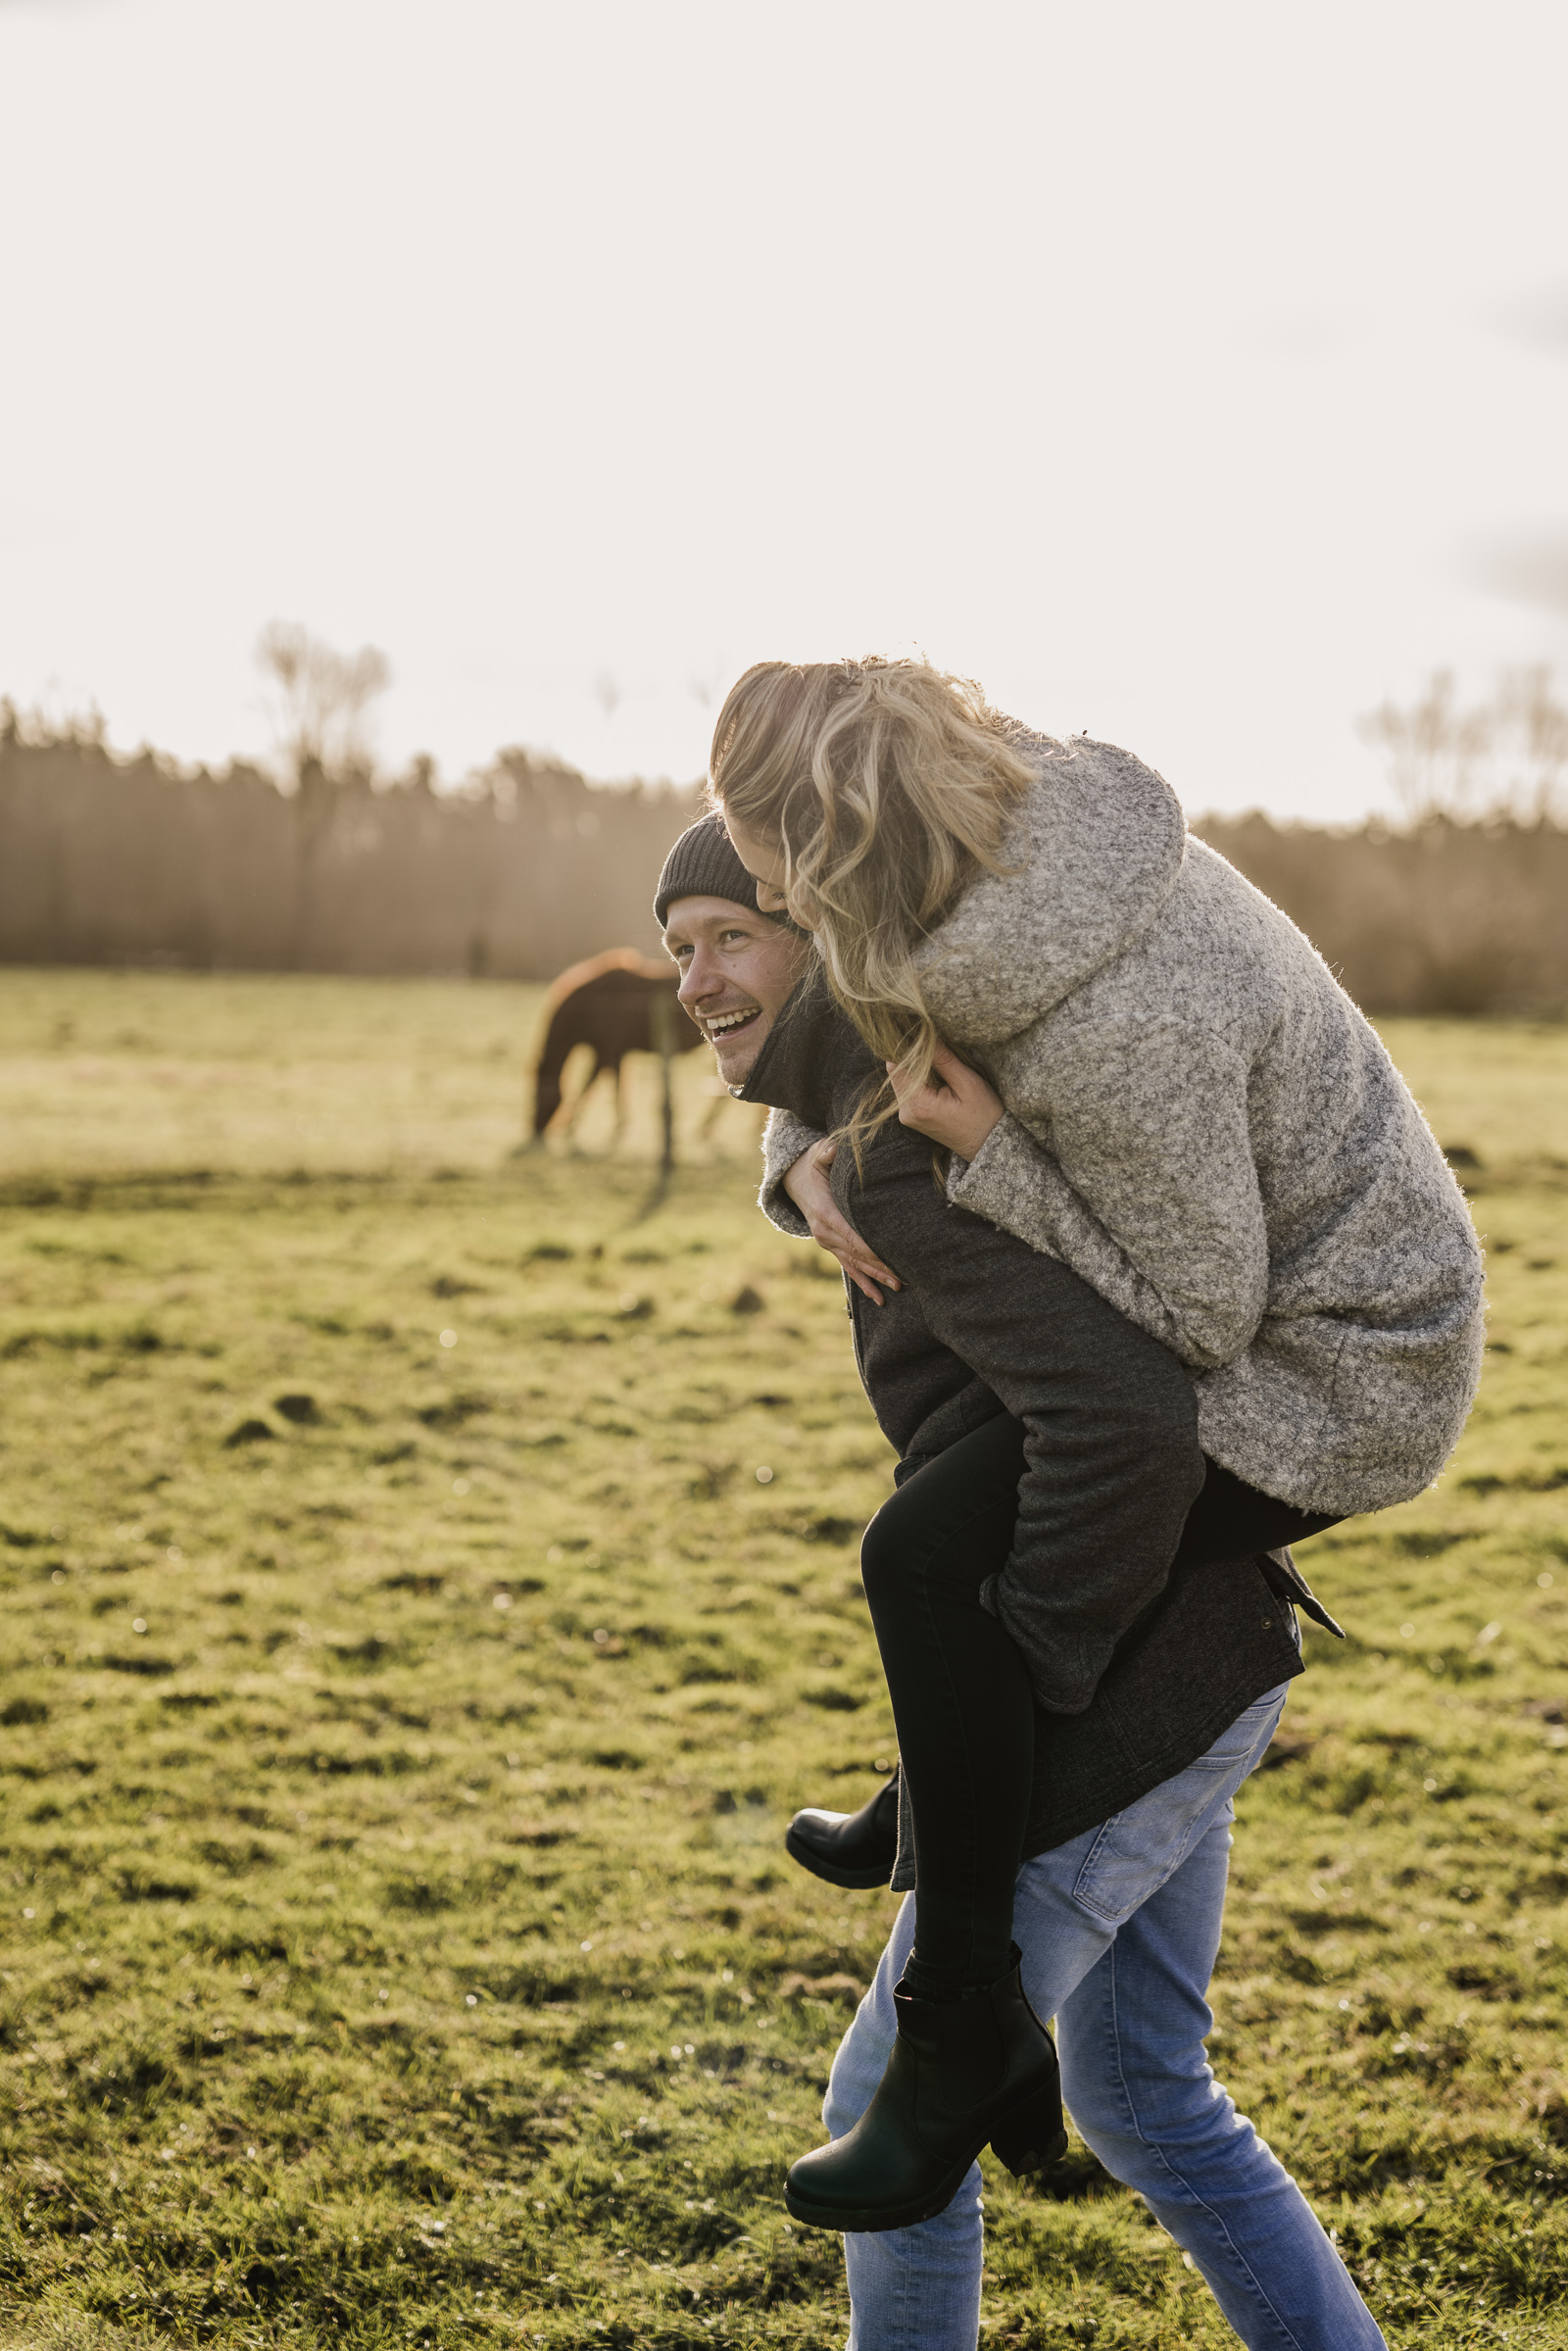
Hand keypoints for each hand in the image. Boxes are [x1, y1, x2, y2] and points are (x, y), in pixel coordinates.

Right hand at [781, 1137, 900, 1304]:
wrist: (794, 1180)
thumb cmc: (813, 1165)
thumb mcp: (818, 1155)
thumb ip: (826, 1152)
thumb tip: (833, 1149)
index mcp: (825, 1212)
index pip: (851, 1233)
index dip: (869, 1247)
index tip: (888, 1258)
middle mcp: (825, 1233)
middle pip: (856, 1253)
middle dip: (879, 1266)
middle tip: (902, 1278)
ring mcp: (827, 1242)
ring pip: (855, 1264)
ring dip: (875, 1277)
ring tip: (896, 1287)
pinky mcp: (832, 1246)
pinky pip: (849, 1267)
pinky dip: (863, 1282)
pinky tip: (878, 1297)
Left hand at [887, 1043, 1004, 1161]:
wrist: (989, 1144)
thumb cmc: (984, 1115)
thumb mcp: (968, 1083)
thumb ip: (943, 1061)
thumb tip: (925, 1037)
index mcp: (918, 1105)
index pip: (897, 1066)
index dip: (906, 1048)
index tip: (921, 1036)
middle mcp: (906, 1112)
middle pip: (897, 1072)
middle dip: (913, 1057)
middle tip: (935, 1046)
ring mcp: (908, 1115)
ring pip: (903, 1078)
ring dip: (918, 1067)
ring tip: (941, 1062)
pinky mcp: (913, 1115)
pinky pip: (909, 1088)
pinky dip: (921, 1078)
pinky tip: (939, 1076)